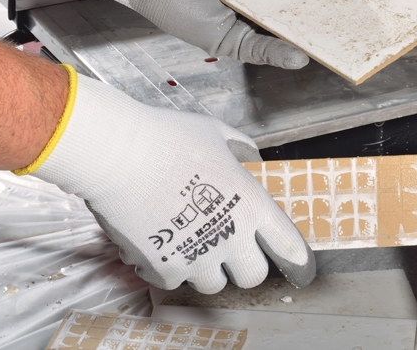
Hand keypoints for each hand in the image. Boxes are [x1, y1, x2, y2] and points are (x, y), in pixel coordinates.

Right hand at [17, 66, 314, 293]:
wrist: (118, 153)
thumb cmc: (167, 138)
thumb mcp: (215, 132)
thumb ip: (240, 149)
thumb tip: (251, 159)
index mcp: (250, 204)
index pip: (289, 246)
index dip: (298, 260)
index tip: (298, 266)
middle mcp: (230, 238)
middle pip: (254, 276)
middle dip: (245, 263)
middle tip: (229, 244)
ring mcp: (196, 257)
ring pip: (214, 284)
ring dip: (207, 267)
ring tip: (190, 240)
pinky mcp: (163, 268)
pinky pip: (175, 280)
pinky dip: (171, 266)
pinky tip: (160, 240)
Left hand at [53, 0, 347, 67]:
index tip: (360, 0)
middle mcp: (262, 3)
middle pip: (301, 17)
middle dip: (327, 22)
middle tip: (358, 27)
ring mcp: (249, 24)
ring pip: (285, 37)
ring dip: (309, 42)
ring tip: (338, 44)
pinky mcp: (232, 43)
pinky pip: (260, 51)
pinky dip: (279, 54)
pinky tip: (299, 53)